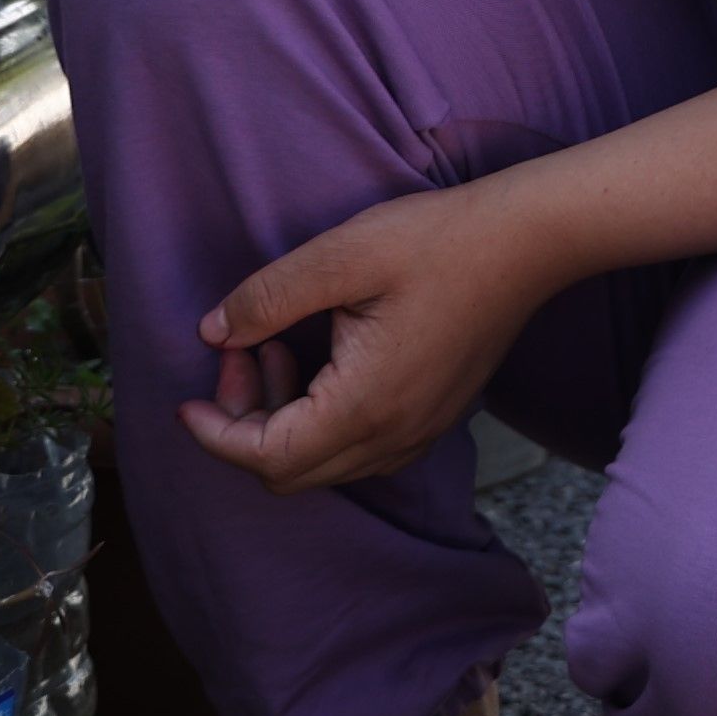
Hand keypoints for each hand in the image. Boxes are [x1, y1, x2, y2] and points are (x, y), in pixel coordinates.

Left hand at [180, 177, 562, 494]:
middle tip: (238, 355)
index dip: (215, 435)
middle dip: (243, 424)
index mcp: (365, 405)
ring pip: (323, 464)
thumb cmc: (438, 241)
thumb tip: (213, 334)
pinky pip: (356, 449)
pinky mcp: (431, 418)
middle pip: (290, 473)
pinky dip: (318, 421)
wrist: (528, 242)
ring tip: (272, 348)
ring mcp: (417, 433)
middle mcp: (393, 436)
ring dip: (280, 422)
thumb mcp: (340, 256)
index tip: (188, 398)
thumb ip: (267, 299)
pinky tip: (317, 362)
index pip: (267, 457)